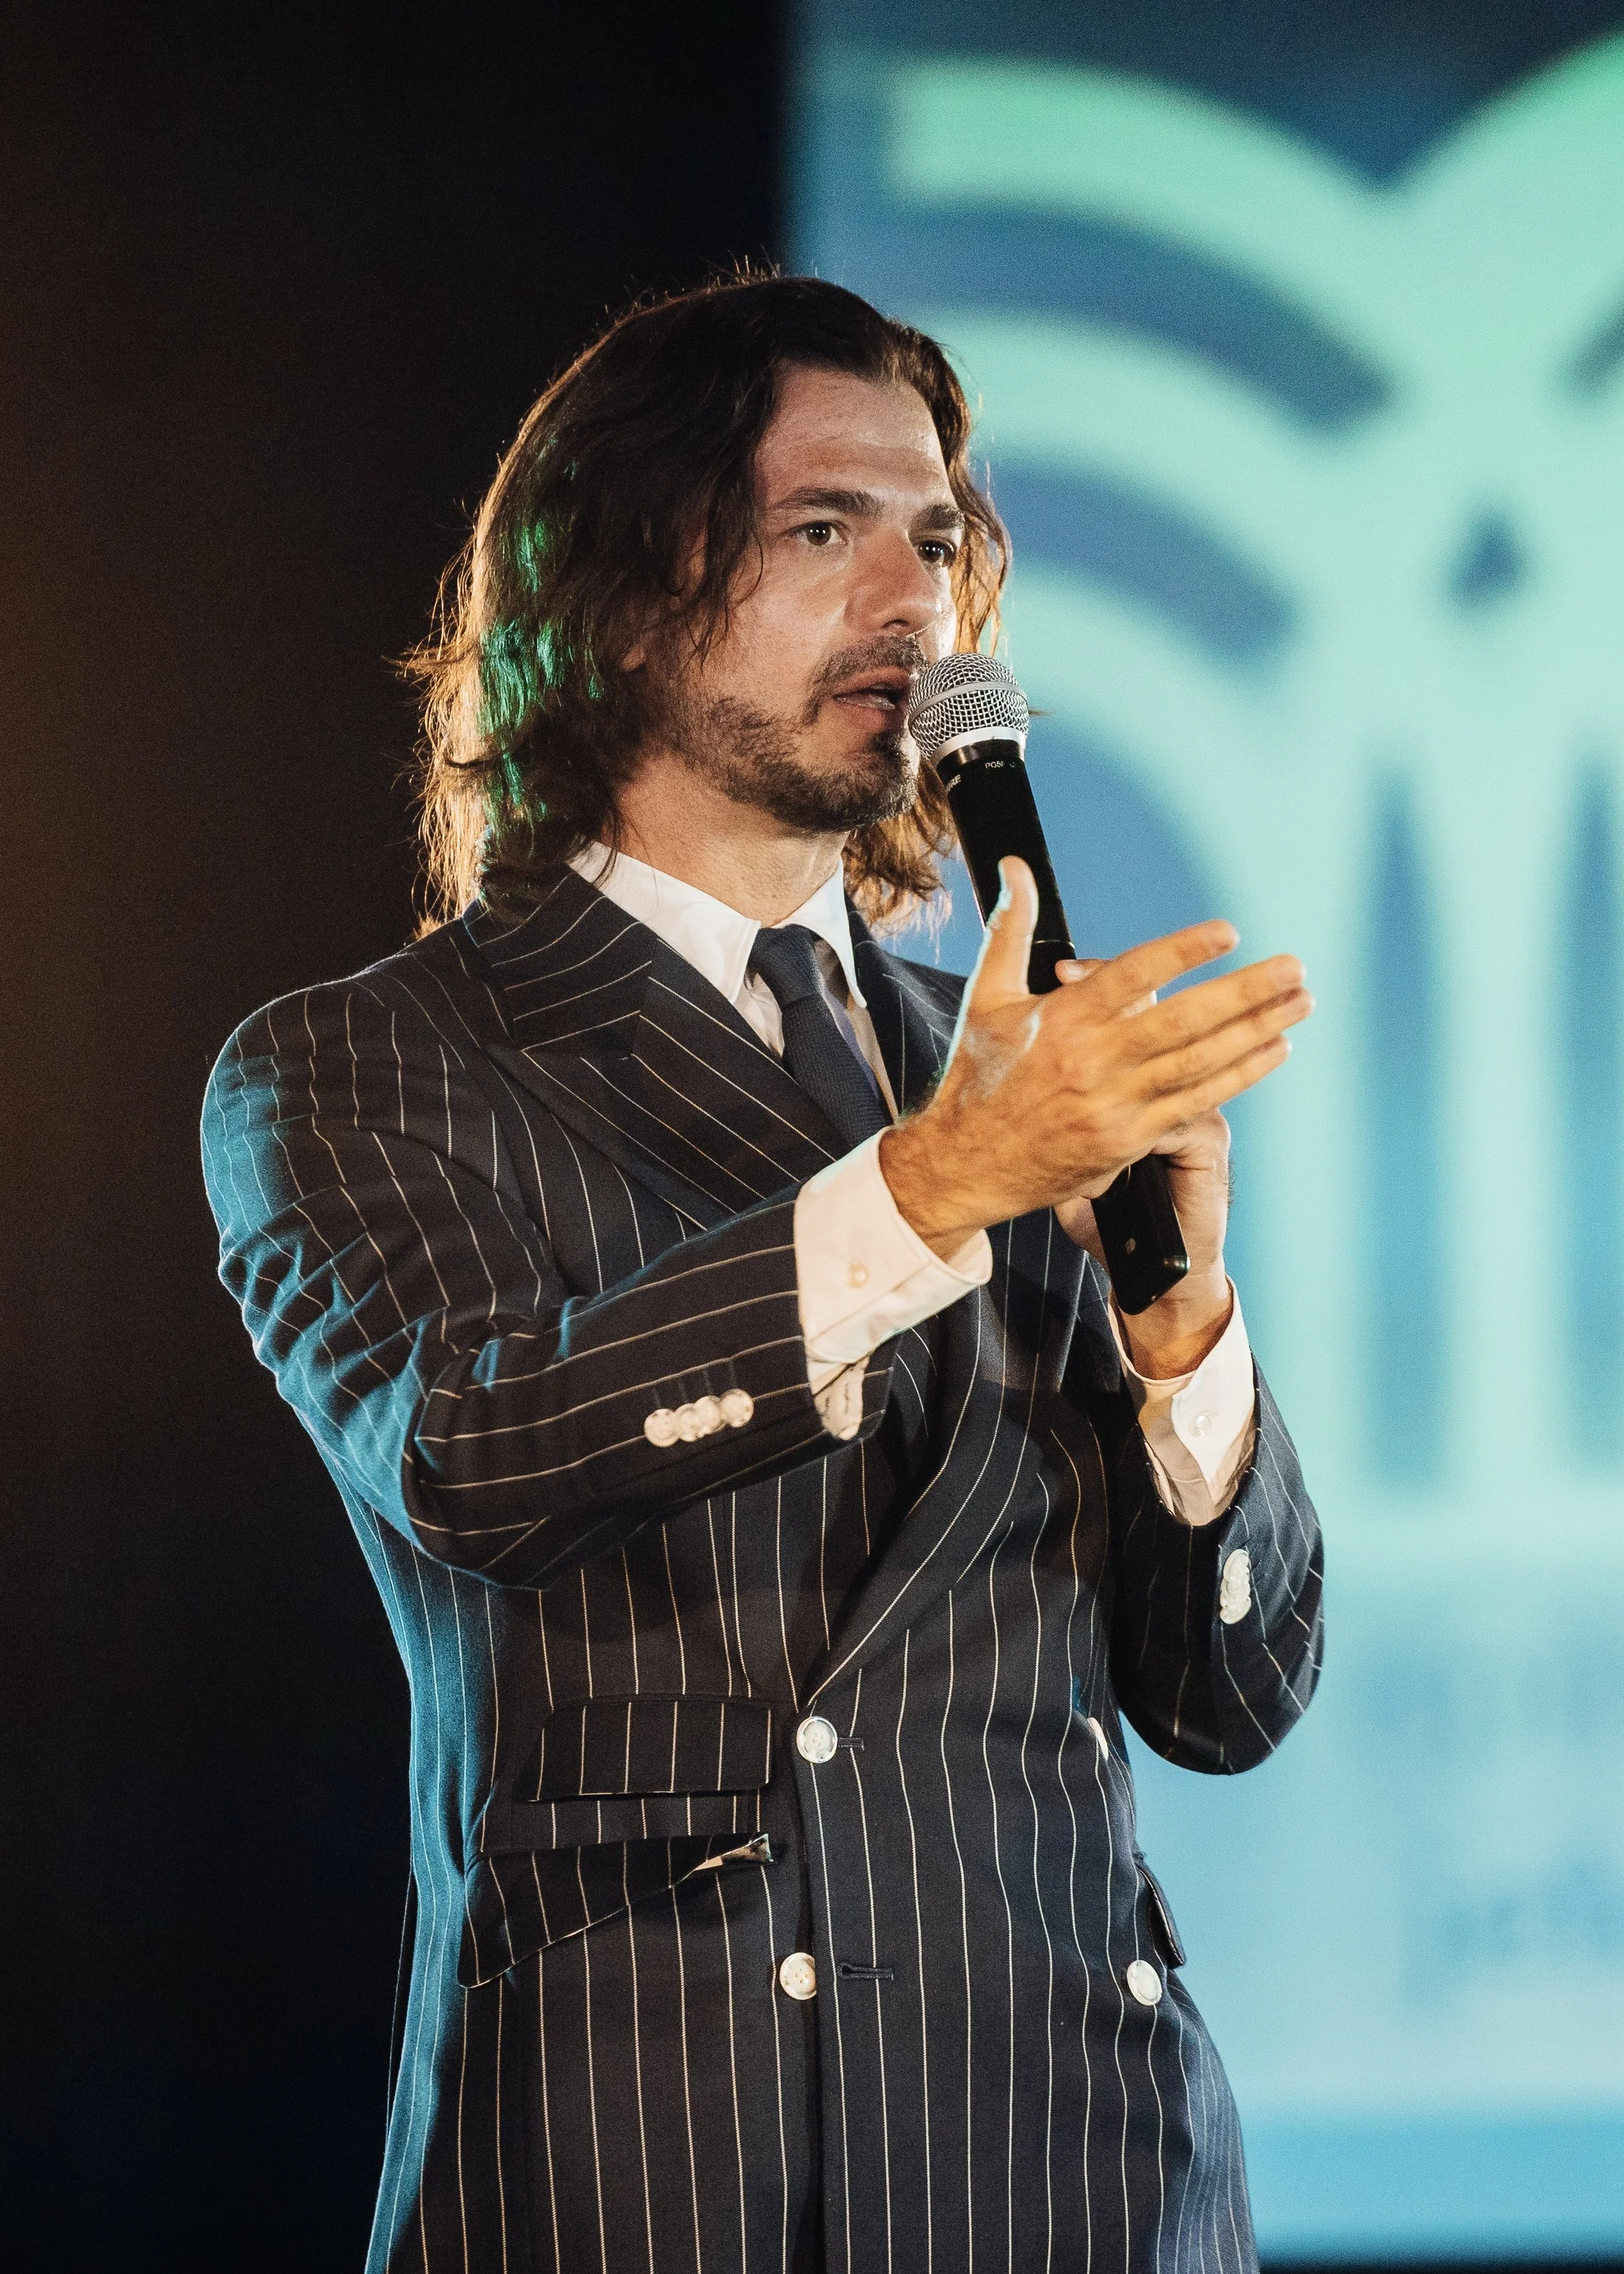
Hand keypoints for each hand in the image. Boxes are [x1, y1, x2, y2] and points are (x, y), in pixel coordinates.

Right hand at [879, 859, 1311, 1353]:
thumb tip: (1017, 868)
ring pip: (1200, 1063)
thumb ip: (1010, 929)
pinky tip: (1273, 1051)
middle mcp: (1092, 1061)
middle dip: (1246, 992)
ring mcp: (1115, 1105)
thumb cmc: (978, 1076)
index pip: (1134, 974)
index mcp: (1061, 1019)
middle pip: (1184, 1021)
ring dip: (1257, 1031)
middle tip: (1293, 968)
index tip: (1228, 932)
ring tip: (1300, 1002)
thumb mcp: (986, 997)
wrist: (965, 1164)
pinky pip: (1196, 1102)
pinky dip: (1240, 1076)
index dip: (1185, 951)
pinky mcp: (1128, 1141)